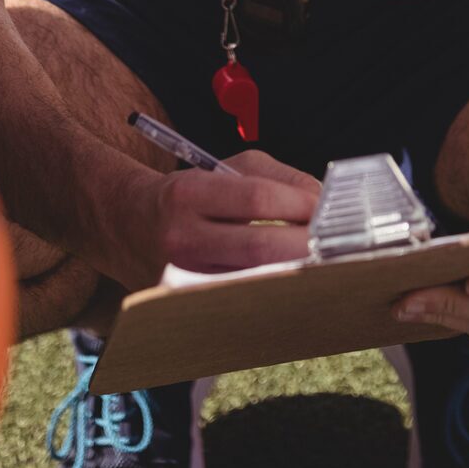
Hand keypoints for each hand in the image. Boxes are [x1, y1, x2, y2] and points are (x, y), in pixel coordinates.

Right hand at [140, 150, 318, 279]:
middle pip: (258, 246)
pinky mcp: (192, 301)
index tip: (326, 208)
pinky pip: (244, 294)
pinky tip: (295, 277)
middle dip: (305, 243)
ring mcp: (185, 276)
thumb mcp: (228, 167)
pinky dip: (276, 284)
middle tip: (335, 240)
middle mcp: (183, 237)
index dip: (298, 204)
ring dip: (295, 268)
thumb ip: (278, 178)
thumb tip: (320, 201)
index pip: (255, 198)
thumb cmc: (191, 192)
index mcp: (189, 193)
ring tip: (322, 258)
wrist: (133, 224)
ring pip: (254, 278)